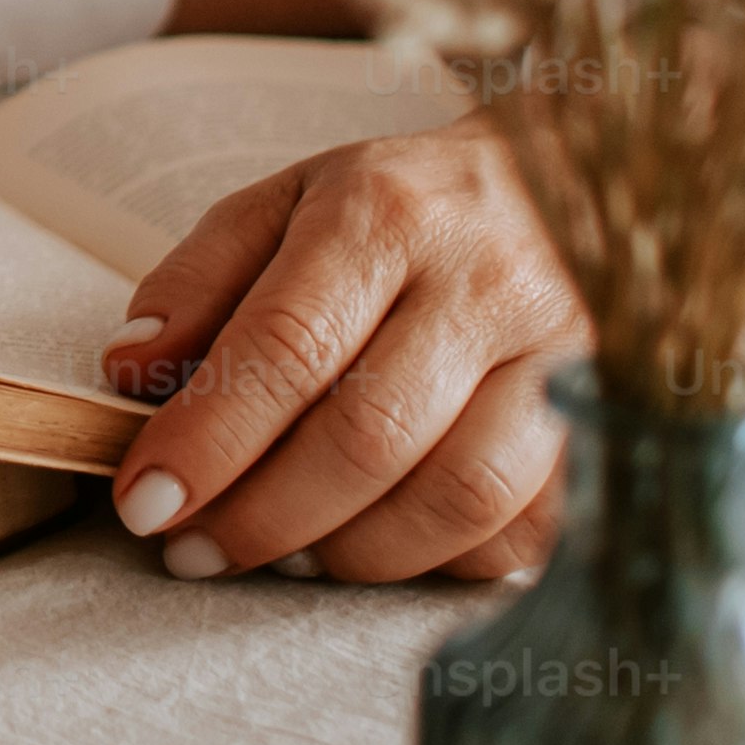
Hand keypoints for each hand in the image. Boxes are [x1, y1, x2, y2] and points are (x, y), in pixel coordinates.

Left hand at [102, 123, 583, 585]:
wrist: (567, 185)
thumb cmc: (402, 208)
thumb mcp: (285, 203)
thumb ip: (199, 281)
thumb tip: (129, 372)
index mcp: (385, 215)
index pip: (286, 344)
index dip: (208, 437)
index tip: (145, 500)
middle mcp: (485, 285)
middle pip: (369, 436)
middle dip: (264, 514)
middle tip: (194, 550)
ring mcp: (566, 359)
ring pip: (457, 497)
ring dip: (353, 552)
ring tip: (284, 556)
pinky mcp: (616, 425)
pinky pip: (530, 527)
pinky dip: (445, 559)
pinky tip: (385, 547)